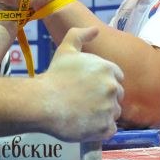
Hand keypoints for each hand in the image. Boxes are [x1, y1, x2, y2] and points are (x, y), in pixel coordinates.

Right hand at [37, 27, 123, 141]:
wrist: (43, 102)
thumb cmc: (54, 75)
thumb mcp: (66, 50)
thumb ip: (80, 35)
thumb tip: (95, 29)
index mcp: (108, 69)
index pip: (116, 78)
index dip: (103, 83)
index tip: (89, 88)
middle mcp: (113, 88)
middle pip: (116, 96)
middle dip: (104, 99)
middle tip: (84, 102)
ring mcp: (110, 109)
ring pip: (113, 113)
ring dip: (102, 115)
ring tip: (83, 114)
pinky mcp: (105, 128)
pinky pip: (110, 130)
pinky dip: (100, 130)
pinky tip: (86, 125)